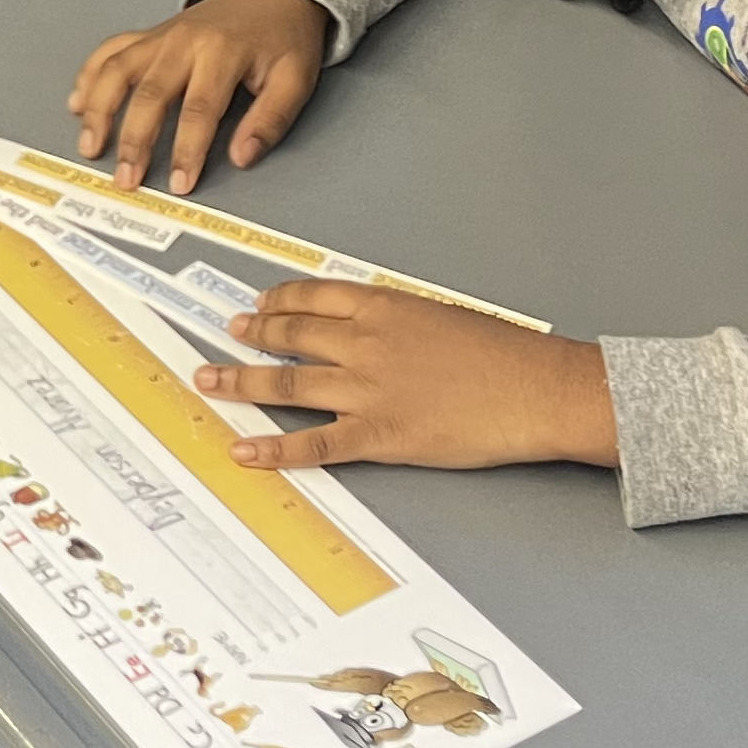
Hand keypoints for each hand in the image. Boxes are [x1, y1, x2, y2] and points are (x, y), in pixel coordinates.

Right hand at [72, 0, 330, 192]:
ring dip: (99, 110)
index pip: (200, 110)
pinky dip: (90, 76)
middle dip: (134, 141)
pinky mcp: (149, 35)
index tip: (180, 183)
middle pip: (150, 94)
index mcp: (223, 52)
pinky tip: (78, 104)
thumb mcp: (296, 78)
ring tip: (90, 146)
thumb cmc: (283, 37)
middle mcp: (185, 41)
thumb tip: (241, 157)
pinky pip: (111, 52)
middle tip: (127, 178)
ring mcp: (161, 36)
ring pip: (118, 71)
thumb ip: (270, 120)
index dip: (187, 150)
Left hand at [194, 284, 614, 472]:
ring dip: (242, 382)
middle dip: (254, 334)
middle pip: (292, 335)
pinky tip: (243, 450)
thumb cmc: (504, 356)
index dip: (280, 300)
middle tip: (230, 333)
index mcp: (386, 307)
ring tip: (211, 381)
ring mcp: (368, 389)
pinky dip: (273, 450)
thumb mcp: (444, 317)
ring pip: (288, 385)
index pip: (314, 296)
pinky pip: (314, 444)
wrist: (537, 390)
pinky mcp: (379, 434)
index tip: (261, 303)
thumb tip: (368, 326)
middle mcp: (366, 342)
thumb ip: (399, 321)